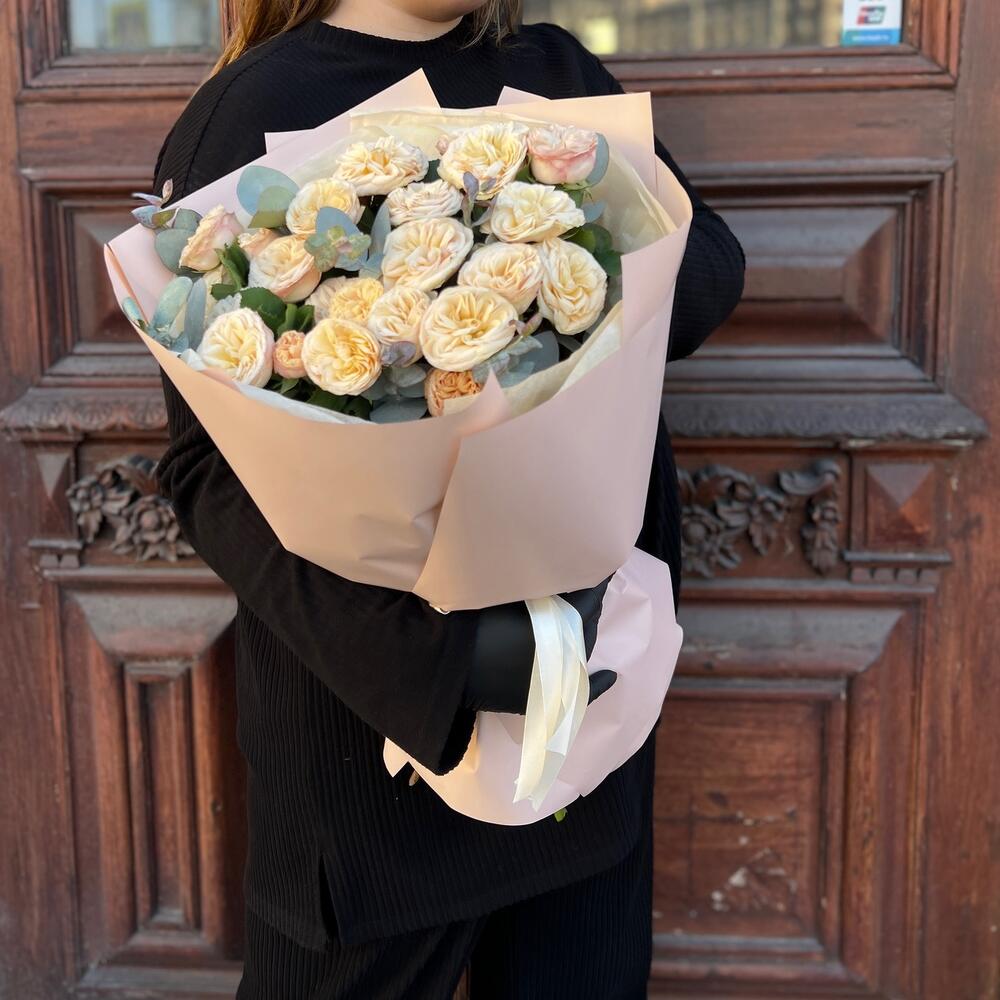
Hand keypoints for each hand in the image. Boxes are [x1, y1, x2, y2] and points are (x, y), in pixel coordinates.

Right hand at [462, 576, 615, 714]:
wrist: (451, 667)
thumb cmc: (477, 624)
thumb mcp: (511, 597)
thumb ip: (539, 590)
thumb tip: (556, 578)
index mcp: (563, 627)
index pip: (589, 599)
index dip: (597, 580)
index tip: (601, 565)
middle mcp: (568, 653)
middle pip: (588, 625)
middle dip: (589, 605)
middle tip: (584, 584)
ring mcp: (559, 679)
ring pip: (583, 651)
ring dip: (585, 632)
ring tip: (583, 614)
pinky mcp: (546, 697)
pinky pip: (581, 693)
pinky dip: (598, 684)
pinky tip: (611, 675)